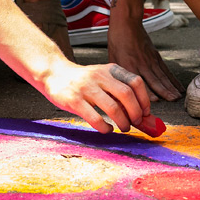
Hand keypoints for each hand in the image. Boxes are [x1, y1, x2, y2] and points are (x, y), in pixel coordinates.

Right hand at [37, 58, 158, 134]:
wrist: (54, 73)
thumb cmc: (83, 81)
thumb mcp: (103, 78)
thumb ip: (120, 92)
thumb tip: (144, 115)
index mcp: (110, 69)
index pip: (135, 82)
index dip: (144, 99)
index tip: (145, 112)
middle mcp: (100, 76)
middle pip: (127, 95)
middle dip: (135, 113)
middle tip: (136, 123)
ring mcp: (86, 88)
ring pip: (113, 108)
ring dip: (122, 122)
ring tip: (123, 128)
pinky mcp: (74, 101)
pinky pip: (95, 118)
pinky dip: (105, 127)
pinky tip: (107, 129)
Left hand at [104, 12, 182, 102]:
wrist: (127, 24)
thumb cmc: (117, 43)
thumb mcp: (112, 60)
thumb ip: (118, 77)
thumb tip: (118, 94)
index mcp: (128, 65)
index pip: (139, 82)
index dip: (147, 92)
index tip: (155, 101)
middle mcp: (141, 63)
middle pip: (155, 79)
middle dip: (165, 92)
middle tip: (173, 101)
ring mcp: (150, 59)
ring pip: (162, 75)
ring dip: (171, 87)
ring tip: (178, 97)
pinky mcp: (156, 56)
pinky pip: (165, 70)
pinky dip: (172, 79)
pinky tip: (178, 86)